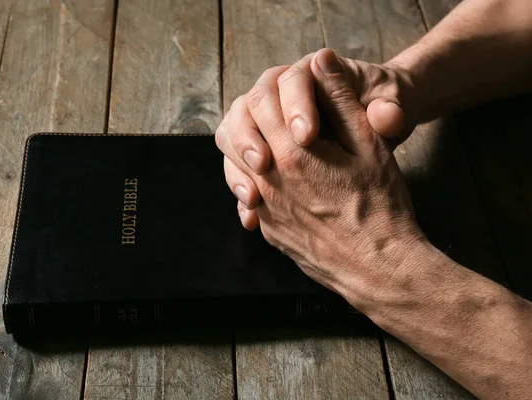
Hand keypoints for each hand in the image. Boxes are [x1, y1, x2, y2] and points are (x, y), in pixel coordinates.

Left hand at [216, 49, 417, 228]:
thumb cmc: (381, 207)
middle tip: (281, 116)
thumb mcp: (369, 144)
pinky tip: (282, 180)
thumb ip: (340, 99)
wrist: (379, 268)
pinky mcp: (268, 230)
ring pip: (237, 165)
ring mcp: (265, 209)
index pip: (263, 103)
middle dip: (257, 116)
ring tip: (277, 144)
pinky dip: (258, 181)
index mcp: (294, 153)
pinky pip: (250, 197)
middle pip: (241, 131)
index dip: (277, 92)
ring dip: (251, 147)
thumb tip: (320, 61)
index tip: (294, 96)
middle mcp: (269, 181)